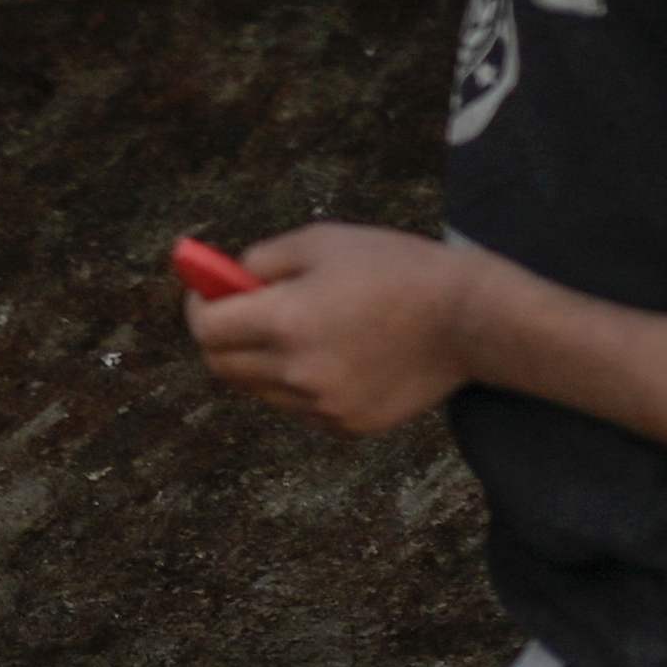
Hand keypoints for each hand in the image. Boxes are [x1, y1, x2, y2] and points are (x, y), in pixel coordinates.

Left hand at [187, 221, 481, 435]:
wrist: (468, 319)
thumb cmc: (394, 268)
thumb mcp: (319, 242)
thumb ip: (261, 261)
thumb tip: (223, 278)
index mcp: (287, 321)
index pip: (206, 329)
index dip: (199, 305)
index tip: (207, 290)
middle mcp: (300, 372)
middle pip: (222, 367)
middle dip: (218, 336)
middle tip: (236, 310)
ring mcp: (326, 405)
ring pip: (258, 391)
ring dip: (256, 362)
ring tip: (293, 329)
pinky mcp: (351, 425)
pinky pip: (298, 407)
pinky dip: (295, 384)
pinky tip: (328, 354)